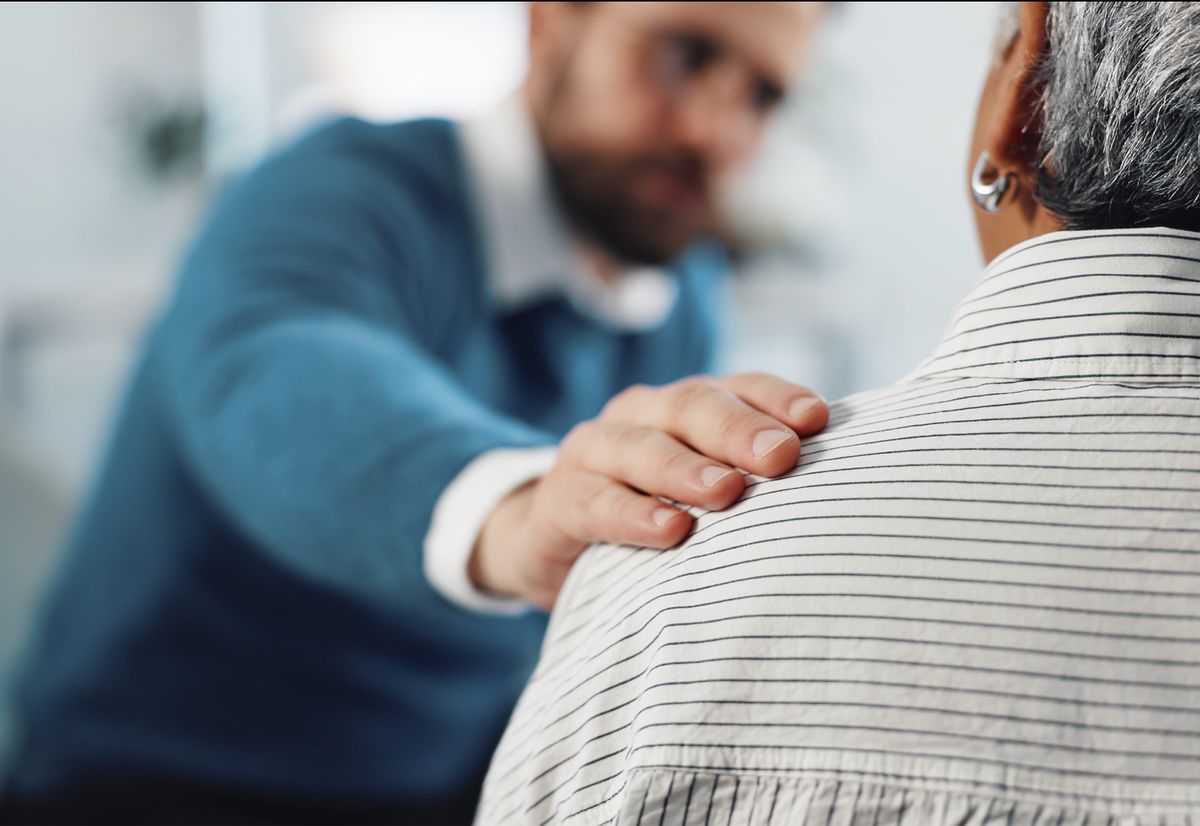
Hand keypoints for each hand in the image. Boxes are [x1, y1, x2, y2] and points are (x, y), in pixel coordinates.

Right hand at [468, 374, 828, 609]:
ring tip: (726, 492)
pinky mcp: (561, 499)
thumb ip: (756, 477)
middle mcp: (642, 414)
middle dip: (738, 429)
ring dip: (685, 469)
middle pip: (691, 405)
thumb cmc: (653, 509)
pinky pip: (597, 502)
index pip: (740, 387)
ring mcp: (596, 451)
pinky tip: (670, 530)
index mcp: (686, 406)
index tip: (818, 421)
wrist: (552, 538)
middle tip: (780, 456)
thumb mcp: (703, 488)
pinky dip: (634, 514)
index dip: (777, 398)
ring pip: (642, 447)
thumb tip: (853, 487)